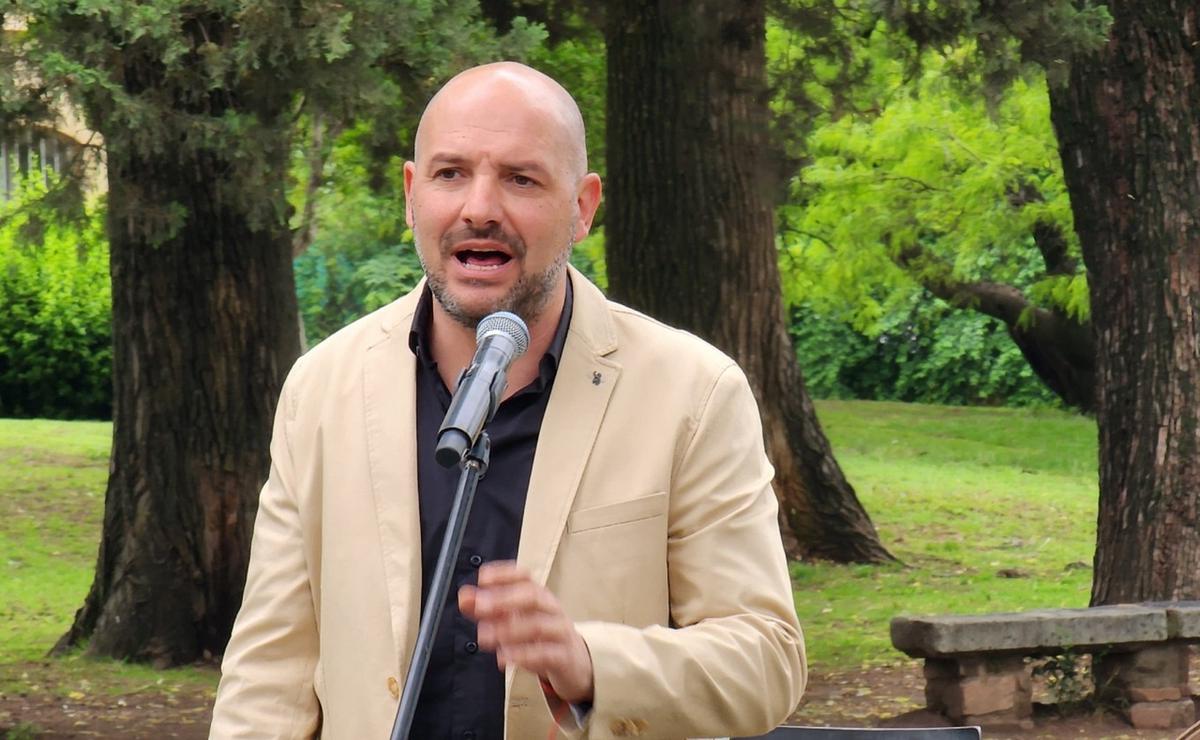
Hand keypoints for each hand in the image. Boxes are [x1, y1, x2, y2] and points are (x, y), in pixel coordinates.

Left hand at [459, 561, 594, 703]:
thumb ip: (487, 609)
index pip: (523, 577)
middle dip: (504, 599)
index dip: (503, 575)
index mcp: (538, 596)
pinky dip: (524, 655)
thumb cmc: (540, 637)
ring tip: (485, 636)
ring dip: (509, 630)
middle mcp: (550, 609)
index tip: (482, 578)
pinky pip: (546, 653)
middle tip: (480, 607)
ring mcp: (559, 632)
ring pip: (539, 625)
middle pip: (533, 596)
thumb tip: (465, 597)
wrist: (574, 662)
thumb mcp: (514, 620)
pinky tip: (505, 657)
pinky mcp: (563, 657)